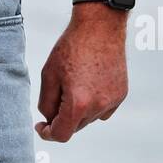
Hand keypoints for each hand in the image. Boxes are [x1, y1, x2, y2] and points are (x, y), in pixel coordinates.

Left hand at [36, 5, 127, 141]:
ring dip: (78, 110)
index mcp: (78, 103)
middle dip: (62, 118)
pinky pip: (103, 109)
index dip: (48, 133)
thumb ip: (47, 103)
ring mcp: (112, 101)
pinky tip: (88, 83)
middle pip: (75, 127)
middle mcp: (98, 106)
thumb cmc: (72, 47)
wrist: (100, 27)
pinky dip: (93, 104)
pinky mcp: (121, 94)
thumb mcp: (49, 74)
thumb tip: (50, 120)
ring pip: (89, 118)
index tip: (41, 127)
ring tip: (74, 82)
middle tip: (56, 96)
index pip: (61, 134)